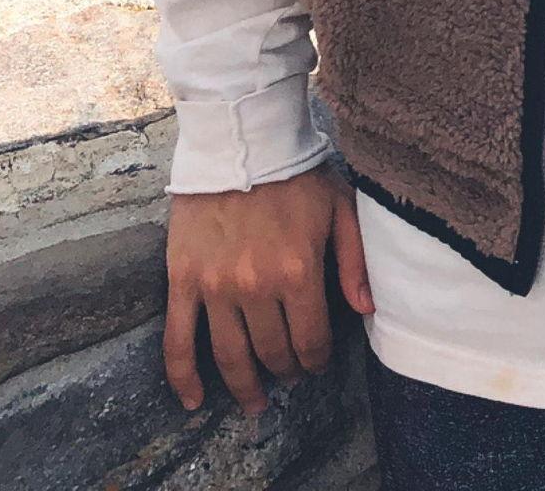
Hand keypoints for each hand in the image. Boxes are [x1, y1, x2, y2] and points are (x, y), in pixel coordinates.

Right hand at [163, 164, 374, 417]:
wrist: (241, 143)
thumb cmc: (297, 175)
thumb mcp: (341, 208)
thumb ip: (354, 262)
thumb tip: (365, 309)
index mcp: (299, 270)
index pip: (311, 338)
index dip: (316, 360)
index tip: (316, 365)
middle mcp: (256, 287)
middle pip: (273, 351)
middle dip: (286, 369)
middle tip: (290, 375)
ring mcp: (216, 287)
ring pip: (230, 355)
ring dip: (244, 386)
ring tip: (254, 401)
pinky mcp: (183, 280)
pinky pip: (178, 340)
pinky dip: (183, 377)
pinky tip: (193, 400)